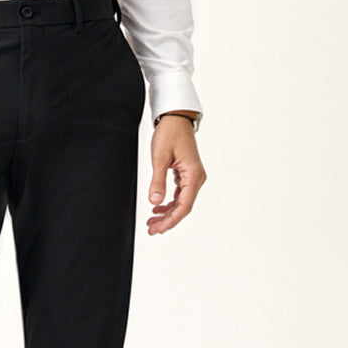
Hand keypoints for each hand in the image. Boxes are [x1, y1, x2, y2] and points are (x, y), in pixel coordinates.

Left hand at [147, 116, 206, 235]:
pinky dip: (169, 202)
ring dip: (167, 213)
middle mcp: (196, 178)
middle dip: (167, 220)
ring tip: (152, 221)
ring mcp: (192, 176)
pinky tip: (157, 208)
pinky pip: (180, 194)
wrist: (175, 118)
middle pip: (183, 207)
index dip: (171, 220)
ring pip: (181, 202)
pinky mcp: (186, 174)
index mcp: (193, 175)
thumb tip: (155, 201)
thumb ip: (157, 181)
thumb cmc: (170, 133)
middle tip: (152, 229)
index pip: (184, 205)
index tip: (158, 228)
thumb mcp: (159, 158)